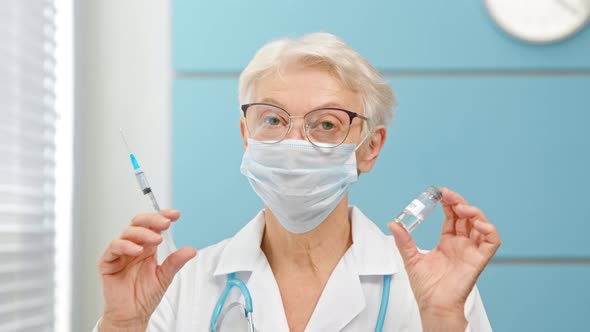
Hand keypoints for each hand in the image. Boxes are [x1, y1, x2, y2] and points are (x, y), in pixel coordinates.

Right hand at [98, 209, 196, 330]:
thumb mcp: (165, 277)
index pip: (153, 226)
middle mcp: (133, 247)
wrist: (132, 315)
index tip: (175, 215)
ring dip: (143, 233)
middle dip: (153, 220)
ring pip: (128, 232)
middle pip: (139, 223)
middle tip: (166, 223)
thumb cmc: (144, 296)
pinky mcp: (107, 262)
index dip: (162, 216)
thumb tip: (191, 250)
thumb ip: (175, 262)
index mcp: (147, 247)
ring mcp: (120, 253)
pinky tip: (138, 250)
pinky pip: (114, 247)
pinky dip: (126, 246)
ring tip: (156, 240)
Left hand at [388, 188, 500, 330]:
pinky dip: (489, 229)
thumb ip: (404, 241)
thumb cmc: (426, 287)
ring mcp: (471, 250)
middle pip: (466, 216)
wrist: (433, 305)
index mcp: (447, 242)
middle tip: (447, 196)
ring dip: (474, 212)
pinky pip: (492, 241)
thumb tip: (393, 224)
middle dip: (459, 202)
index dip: (448, 203)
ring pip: (480, 224)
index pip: (452, 216)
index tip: (439, 193)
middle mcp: (461, 244)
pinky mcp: (479, 259)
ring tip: (460, 207)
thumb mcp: (411, 258)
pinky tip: (477, 223)